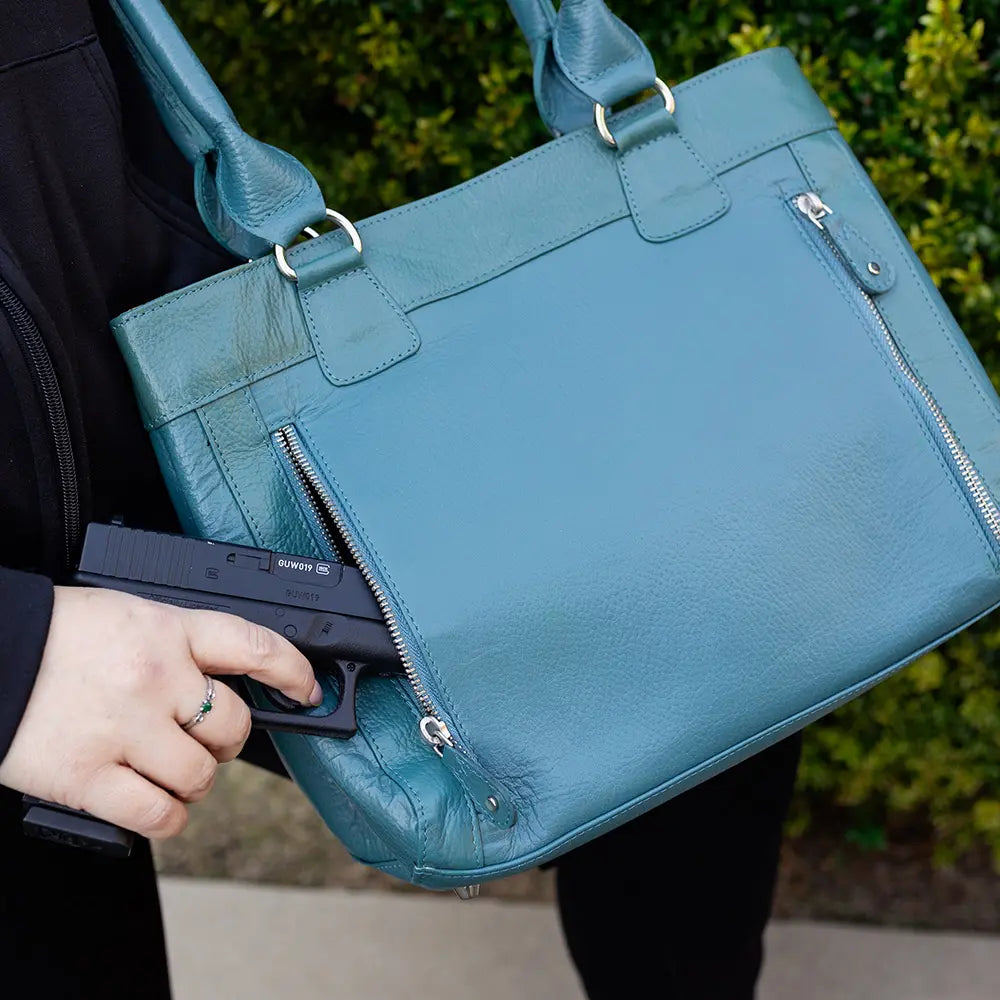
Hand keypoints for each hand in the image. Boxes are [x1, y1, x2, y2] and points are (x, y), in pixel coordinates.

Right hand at [0, 586, 320, 837]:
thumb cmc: (54, 635)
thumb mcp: (128, 616)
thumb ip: (177, 645)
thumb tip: (221, 679)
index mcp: (167, 630)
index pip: (254, 646)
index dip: (292, 671)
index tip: (307, 689)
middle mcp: (154, 678)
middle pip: (232, 724)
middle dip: (227, 739)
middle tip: (204, 739)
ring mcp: (124, 729)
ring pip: (201, 775)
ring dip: (195, 781)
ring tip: (169, 770)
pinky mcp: (88, 777)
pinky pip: (159, 814)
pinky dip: (167, 815)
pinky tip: (154, 801)